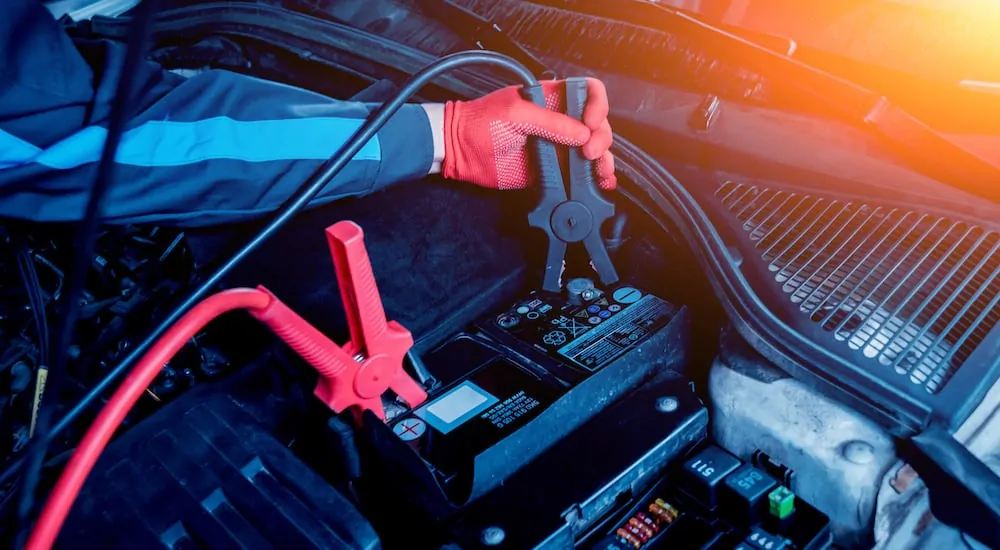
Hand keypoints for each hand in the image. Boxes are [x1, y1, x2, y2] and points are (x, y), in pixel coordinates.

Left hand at [440, 79, 615, 190]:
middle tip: (588, 152)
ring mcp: (556, 146)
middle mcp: (559, 121)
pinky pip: (577, 174)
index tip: (590, 122)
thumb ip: (550, 123)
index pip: (587, 92)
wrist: (460, 150)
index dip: (597, 105)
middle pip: (596, 125)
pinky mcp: (551, 170)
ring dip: (603, 161)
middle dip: (601, 138)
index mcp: (551, 98)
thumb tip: (582, 134)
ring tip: (600, 172)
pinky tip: (601, 184)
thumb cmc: (481, 122)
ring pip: (592, 151)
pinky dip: (593, 180)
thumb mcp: (516, 114)